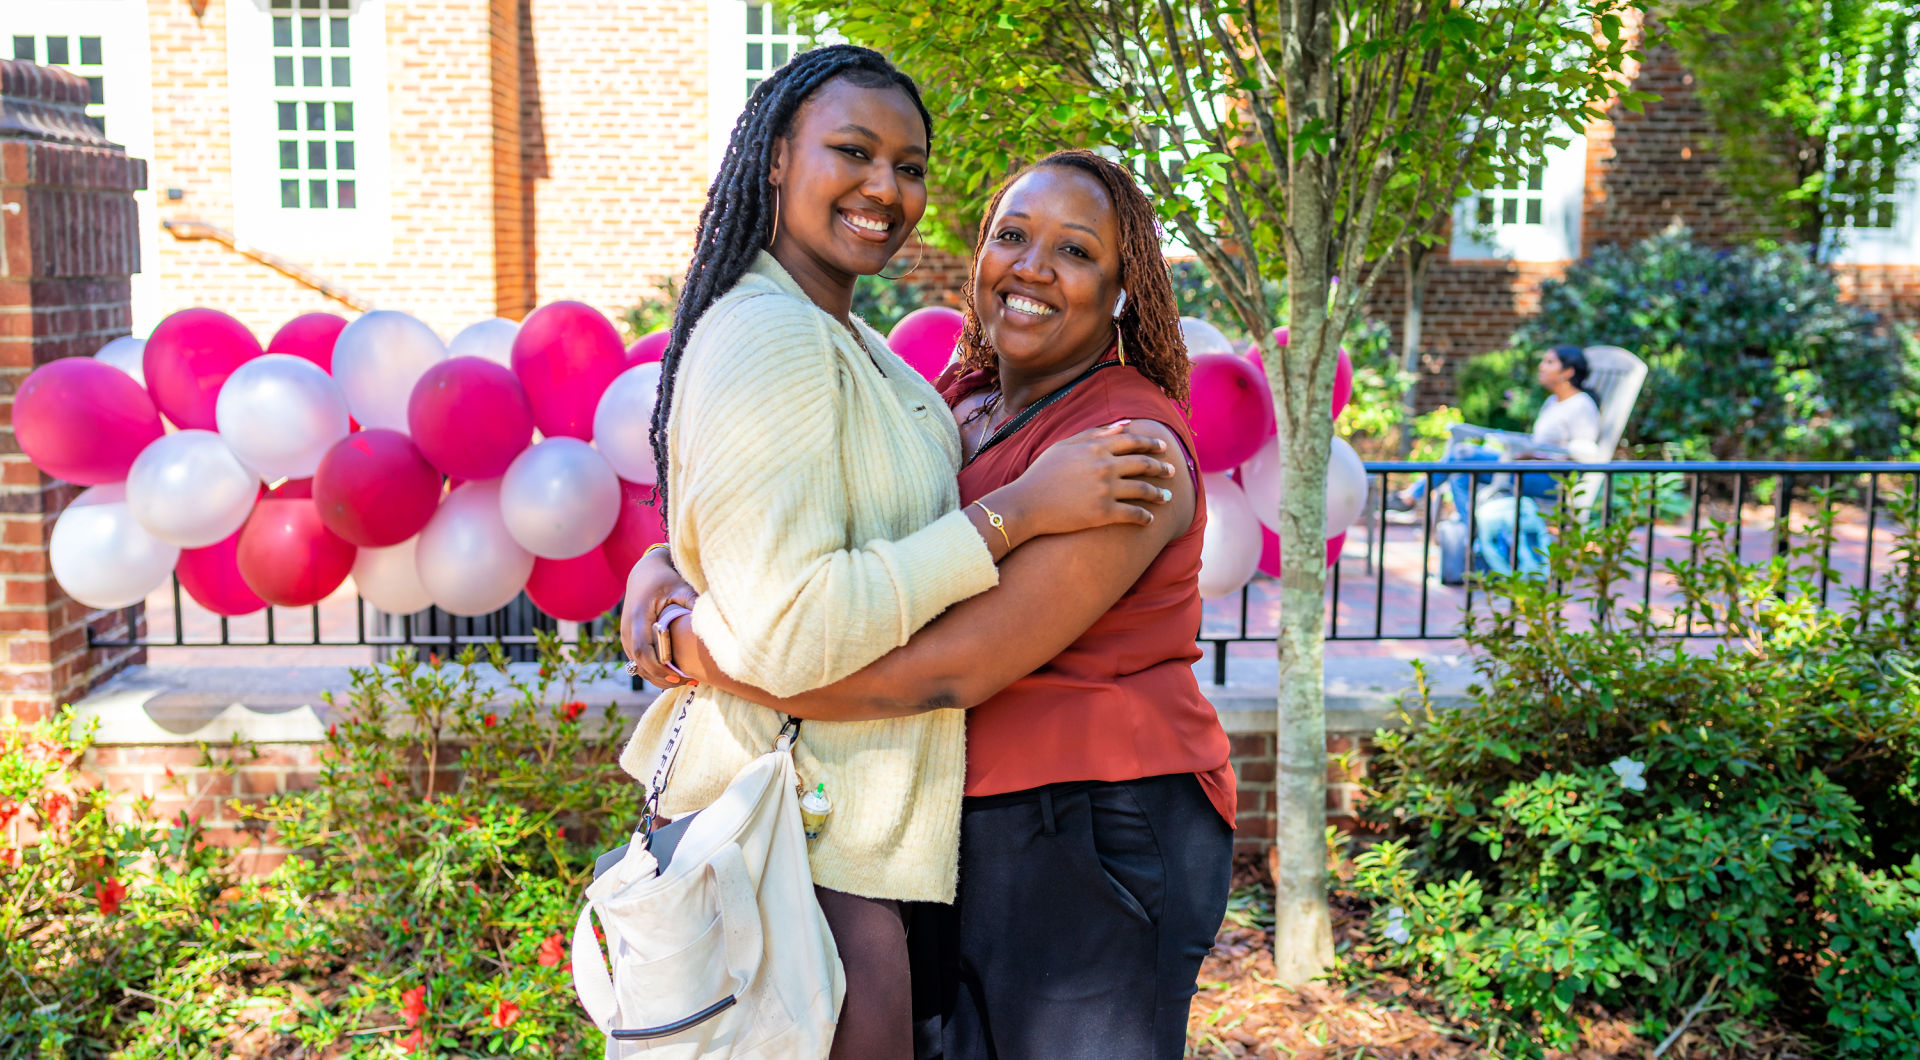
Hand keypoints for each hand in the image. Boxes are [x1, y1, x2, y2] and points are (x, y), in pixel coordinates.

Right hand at [619, 548, 698, 688]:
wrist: (644, 574)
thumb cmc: (665, 580)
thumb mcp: (681, 587)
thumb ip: (693, 602)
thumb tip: (711, 620)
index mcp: (638, 617)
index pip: (643, 650)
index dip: (659, 667)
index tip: (680, 675)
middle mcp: (627, 630)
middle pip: (640, 664)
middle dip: (663, 677)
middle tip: (689, 681)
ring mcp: (625, 638)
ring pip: (638, 667)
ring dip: (659, 677)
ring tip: (686, 680)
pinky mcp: (629, 642)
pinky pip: (639, 663)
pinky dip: (655, 672)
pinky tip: (676, 674)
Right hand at [989, 420, 1178, 539]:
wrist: (1026, 504)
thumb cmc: (1041, 474)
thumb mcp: (1064, 446)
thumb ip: (1094, 433)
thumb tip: (1124, 425)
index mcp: (1095, 448)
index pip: (1132, 441)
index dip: (1151, 444)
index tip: (1162, 447)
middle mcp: (1104, 467)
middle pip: (1143, 464)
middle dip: (1161, 467)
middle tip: (1171, 470)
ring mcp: (1105, 490)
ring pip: (1143, 490)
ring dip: (1158, 493)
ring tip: (1167, 496)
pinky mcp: (1104, 513)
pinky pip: (1133, 514)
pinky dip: (1145, 516)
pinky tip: (1150, 519)